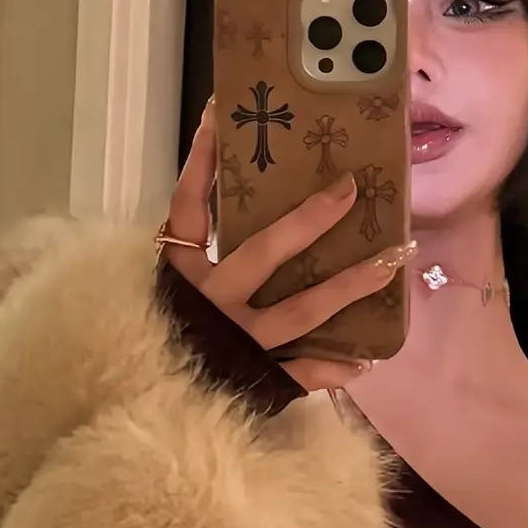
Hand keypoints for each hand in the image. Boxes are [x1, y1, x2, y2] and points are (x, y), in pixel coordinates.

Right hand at [158, 107, 409, 394]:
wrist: (132, 414)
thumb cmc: (139, 344)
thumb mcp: (149, 292)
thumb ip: (179, 254)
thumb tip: (208, 199)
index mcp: (178, 274)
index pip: (190, 205)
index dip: (203, 159)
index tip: (219, 112)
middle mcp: (210, 302)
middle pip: (264, 250)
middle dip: (310, 218)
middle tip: (351, 188)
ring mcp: (238, 342)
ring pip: (303, 309)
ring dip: (353, 283)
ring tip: (395, 258)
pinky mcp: (256, 381)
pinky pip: (303, 373)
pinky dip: (335, 368)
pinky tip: (367, 358)